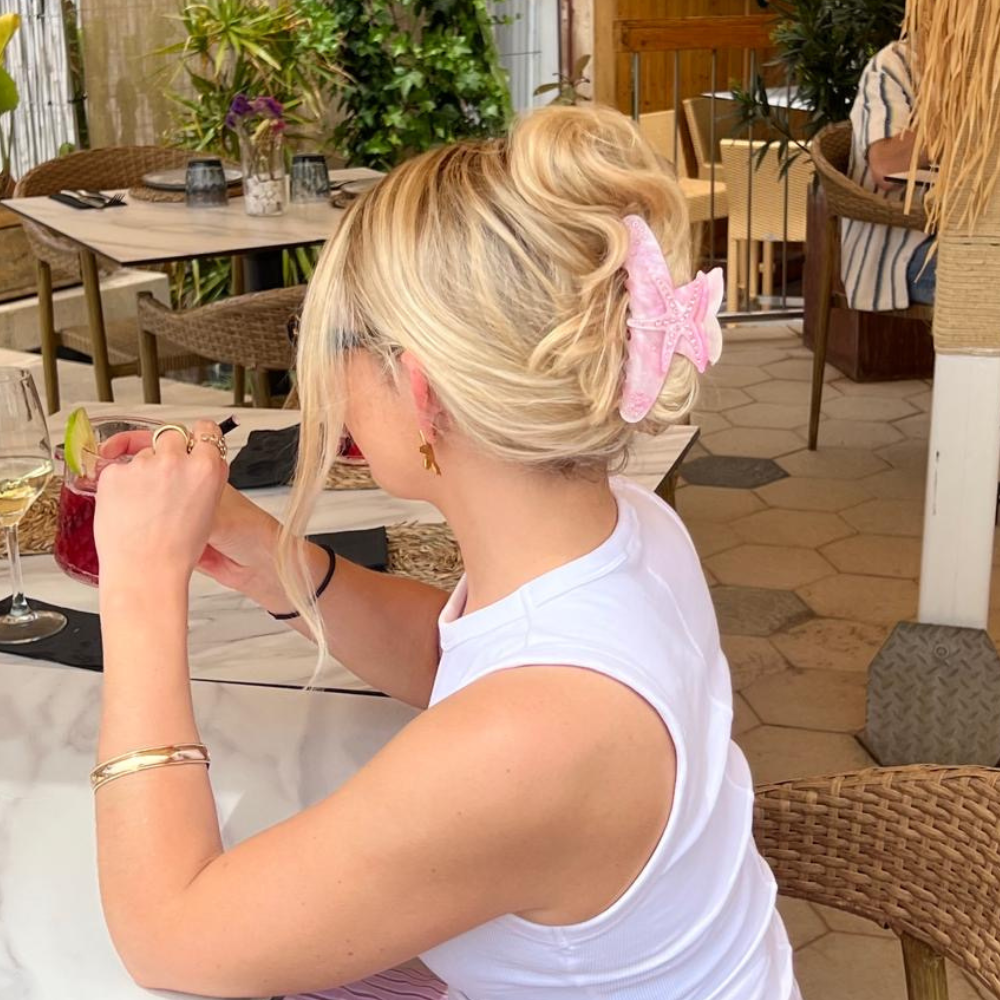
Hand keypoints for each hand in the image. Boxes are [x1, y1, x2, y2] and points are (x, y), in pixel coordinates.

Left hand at [95, 420, 229, 589]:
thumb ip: (208, 478)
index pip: (206, 430)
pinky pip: (118, 470)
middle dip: (167, 452)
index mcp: (205, 468)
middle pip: (171, 436)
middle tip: (164, 478)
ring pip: (142, 456)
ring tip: (144, 508)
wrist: (146, 570)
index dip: (199, 436)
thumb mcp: (210, 510)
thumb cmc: (178, 550)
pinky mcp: (114, 474)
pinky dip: (120, 486)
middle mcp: (175, 460)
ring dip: (142, 473)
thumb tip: (203, 462)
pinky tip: (128, 509)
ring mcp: (142, 465)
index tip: (192, 440)